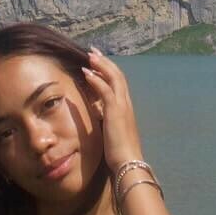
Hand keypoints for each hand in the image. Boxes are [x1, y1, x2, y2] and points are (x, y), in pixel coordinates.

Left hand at [81, 47, 143, 171]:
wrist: (129, 162)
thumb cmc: (120, 152)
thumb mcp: (112, 131)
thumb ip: (107, 119)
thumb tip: (97, 112)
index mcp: (126, 107)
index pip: (119, 82)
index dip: (109, 70)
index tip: (98, 62)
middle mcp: (126, 103)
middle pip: (118, 74)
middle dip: (105, 61)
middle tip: (93, 52)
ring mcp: (122, 106)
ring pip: (113, 77)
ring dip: (101, 65)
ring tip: (89, 55)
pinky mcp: (116, 111)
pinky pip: (106, 90)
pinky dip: (96, 79)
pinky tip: (87, 72)